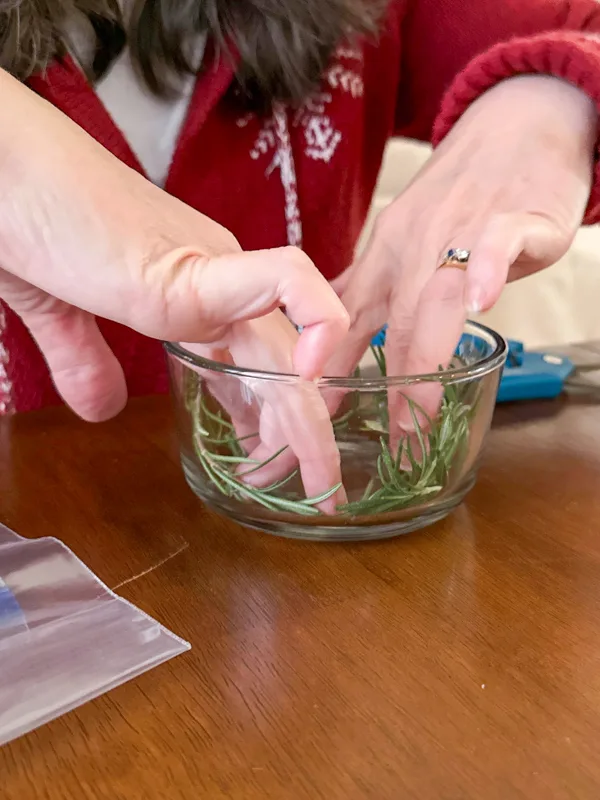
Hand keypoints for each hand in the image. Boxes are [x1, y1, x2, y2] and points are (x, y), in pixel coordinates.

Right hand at [0, 70, 348, 505]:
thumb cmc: (22, 220)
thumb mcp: (60, 310)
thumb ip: (85, 359)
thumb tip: (101, 409)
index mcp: (188, 290)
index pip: (253, 364)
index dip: (271, 420)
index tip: (271, 467)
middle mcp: (214, 282)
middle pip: (281, 366)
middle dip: (305, 436)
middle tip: (320, 492)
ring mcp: (209, 274)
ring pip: (290, 347)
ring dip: (312, 419)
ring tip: (322, 481)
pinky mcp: (189, 272)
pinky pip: (282, 283)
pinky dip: (314, 323)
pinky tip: (309, 379)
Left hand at [328, 75, 596, 424]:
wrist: (517, 124)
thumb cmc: (461, 190)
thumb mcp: (405, 236)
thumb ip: (377, 286)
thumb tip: (339, 336)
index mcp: (386, 252)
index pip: (351, 316)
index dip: (334, 365)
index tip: (320, 411)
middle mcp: (413, 245)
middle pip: (395, 320)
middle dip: (389, 384)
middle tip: (390, 438)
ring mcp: (460, 229)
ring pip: (436, 295)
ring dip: (425, 356)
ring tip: (420, 409)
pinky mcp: (513, 215)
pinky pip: (494, 242)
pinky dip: (484, 269)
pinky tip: (479, 304)